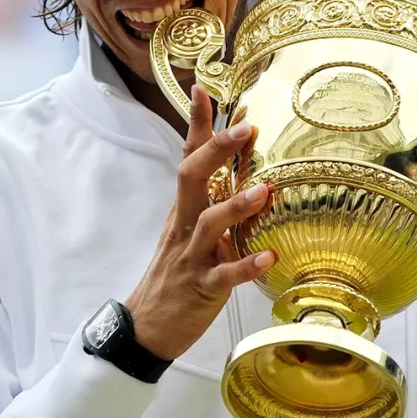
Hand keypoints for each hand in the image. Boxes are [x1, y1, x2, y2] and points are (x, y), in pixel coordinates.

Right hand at [126, 84, 274, 359]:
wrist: (146, 327)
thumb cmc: (175, 276)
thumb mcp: (189, 233)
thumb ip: (212, 204)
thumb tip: (243, 176)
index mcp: (183, 210)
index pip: (187, 159)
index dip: (197, 126)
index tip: (206, 89)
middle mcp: (184, 226)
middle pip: (192, 178)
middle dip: (216, 151)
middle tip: (244, 128)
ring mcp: (191, 257)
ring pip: (208, 224)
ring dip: (235, 206)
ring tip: (263, 191)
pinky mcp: (201, 288)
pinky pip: (223, 275)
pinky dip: (246, 265)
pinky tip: (270, 257)